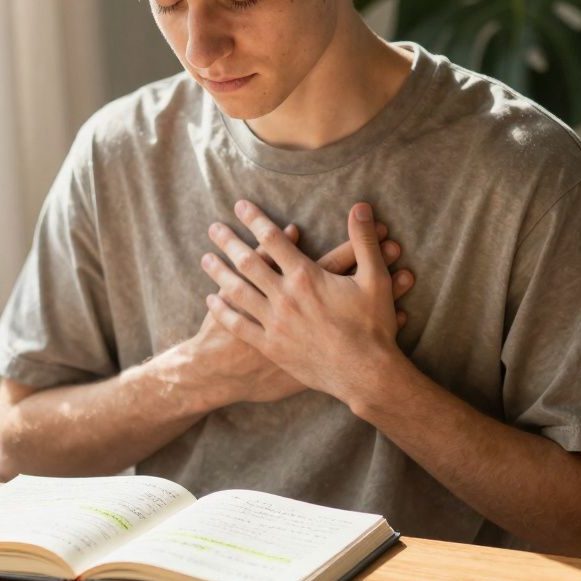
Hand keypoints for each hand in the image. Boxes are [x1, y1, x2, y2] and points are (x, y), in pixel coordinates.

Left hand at [201, 200, 408, 405]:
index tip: (240, 206)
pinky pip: (239, 325)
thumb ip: (363, 241)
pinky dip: (223, 311)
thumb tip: (360, 206)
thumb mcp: (375, 278)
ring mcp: (274, 322)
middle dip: (228, 242)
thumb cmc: (373, 326)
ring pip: (238, 291)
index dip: (255, 219)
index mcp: (306, 276)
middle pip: (248, 262)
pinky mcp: (270, 346)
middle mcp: (284, 296)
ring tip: (205, 258)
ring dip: (219, 272)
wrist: (364, 374)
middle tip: (213, 228)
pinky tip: (211, 300)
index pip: (273, 239)